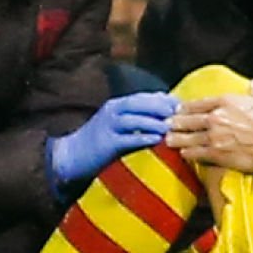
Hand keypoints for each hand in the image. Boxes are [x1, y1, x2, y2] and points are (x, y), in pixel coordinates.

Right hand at [46, 92, 179, 194]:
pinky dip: (142, 138)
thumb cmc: (101, 141)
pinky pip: (127, 139)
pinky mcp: (106, 144)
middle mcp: (112, 112)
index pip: (143, 96)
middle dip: (160, 107)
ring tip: (171, 128)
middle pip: (139, 103)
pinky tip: (156, 141)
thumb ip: (139, 118)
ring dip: (154, 123)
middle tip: (178, 114)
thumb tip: (166, 115)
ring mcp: (108, 127)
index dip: (163, 99)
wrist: (72, 156)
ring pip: (134, 120)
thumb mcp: (119, 125)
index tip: (180, 106)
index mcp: (117, 105)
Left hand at [167, 81, 252, 173]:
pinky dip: (188, 153)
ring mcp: (214, 136)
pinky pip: (196, 153)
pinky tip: (183, 153)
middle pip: (189, 119)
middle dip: (177, 122)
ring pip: (188, 137)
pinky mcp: (216, 153)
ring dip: (177, 138)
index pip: (200, 102)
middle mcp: (216, 117)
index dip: (187, 106)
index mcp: (227, 102)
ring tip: (169, 139)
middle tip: (168, 124)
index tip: (180, 109)